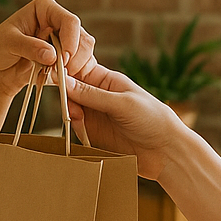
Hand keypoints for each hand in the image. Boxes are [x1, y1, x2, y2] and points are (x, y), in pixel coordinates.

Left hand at [0, 0, 98, 101]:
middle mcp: (58, 22)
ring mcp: (65, 40)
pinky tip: (60, 80)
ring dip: (74, 67)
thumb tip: (51, 55)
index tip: (63, 59)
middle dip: (74, 57)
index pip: (69, 20)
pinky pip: (80, 66)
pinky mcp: (67, 58)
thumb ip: (29, 47)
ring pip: (85, 53)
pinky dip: (74, 75)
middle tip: (60, 71)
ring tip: (54, 75)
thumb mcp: (8, 43)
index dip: (71, 40)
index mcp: (45, 9)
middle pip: (83, 37)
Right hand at [62, 64, 186, 178]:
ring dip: (69, 112)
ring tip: (78, 120)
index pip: (78, 69)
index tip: (54, 76)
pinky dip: (73, 128)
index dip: (65, 71)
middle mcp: (98, 95)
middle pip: (70, 89)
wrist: (166, 151)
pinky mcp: (93, 134)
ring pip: (70, 108)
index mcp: (107, 80)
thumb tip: (63, 80)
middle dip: (66, 95)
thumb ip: (92, 95)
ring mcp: (95, 115)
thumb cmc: (152, 119)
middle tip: (72, 107)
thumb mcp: (122, 103)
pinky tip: (81, 131)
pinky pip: (75, 127)